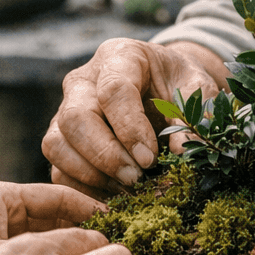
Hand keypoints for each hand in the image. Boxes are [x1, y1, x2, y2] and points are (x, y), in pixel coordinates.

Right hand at [44, 38, 222, 194]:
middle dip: (106, 155)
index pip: (113, 90)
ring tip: (126, 189)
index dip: (129, 128)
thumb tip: (184, 151)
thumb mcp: (197, 88)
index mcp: (119, 57)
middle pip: (75, 117)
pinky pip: (58, 168)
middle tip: (136, 179)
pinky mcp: (62, 139)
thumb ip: (196, 115)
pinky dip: (82, 190)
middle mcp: (83, 81)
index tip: (151, 158)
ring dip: (90, 174)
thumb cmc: (177, 84)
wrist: (162, 86)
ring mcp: (66, 110)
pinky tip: (114, 197)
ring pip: (57, 144)